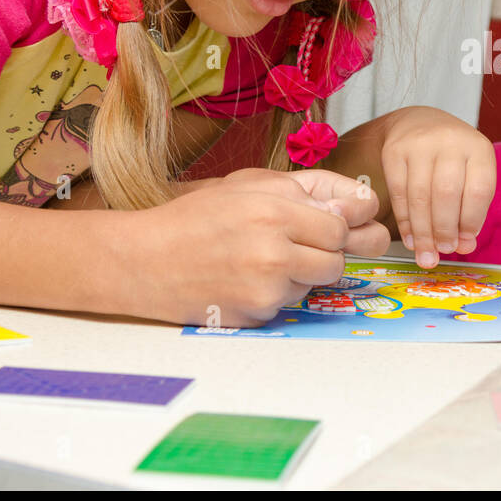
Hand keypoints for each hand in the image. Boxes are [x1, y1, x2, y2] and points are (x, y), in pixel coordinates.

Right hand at [123, 167, 388, 326]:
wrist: (145, 261)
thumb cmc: (198, 217)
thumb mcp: (251, 184)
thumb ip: (307, 190)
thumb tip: (355, 206)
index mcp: (275, 212)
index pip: (341, 227)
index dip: (334, 225)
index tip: (322, 224)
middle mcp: (274, 253)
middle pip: (337, 261)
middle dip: (323, 252)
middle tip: (293, 242)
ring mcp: (266, 289)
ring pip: (315, 283)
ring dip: (301, 273)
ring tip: (261, 258)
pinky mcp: (257, 316)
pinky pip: (289, 303)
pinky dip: (277, 293)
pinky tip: (246, 278)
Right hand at [380, 106, 495, 267]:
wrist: (419, 123)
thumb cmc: (452, 157)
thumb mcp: (472, 176)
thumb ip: (472, 211)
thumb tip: (465, 247)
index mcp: (478, 148)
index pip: (478, 190)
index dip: (471, 222)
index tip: (465, 242)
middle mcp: (450, 141)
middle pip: (446, 194)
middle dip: (444, 229)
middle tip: (443, 250)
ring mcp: (419, 144)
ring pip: (420, 196)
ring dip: (423, 231)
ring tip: (426, 253)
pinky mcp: (394, 150)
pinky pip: (399, 192)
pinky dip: (405, 220)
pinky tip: (410, 237)